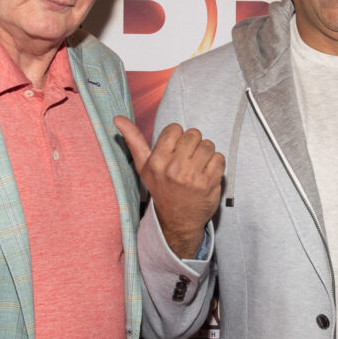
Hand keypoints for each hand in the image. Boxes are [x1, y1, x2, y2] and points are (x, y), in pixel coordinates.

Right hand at [115, 116, 224, 258]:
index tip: (175, 152)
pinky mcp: (210, 182)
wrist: (177, 220)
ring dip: (205, 154)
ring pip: (208, 145)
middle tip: (187, 160)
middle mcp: (174, 168)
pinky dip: (216, 164)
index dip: (177, 138)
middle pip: (193, 134)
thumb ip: (133, 140)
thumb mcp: (143, 166)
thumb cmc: (161, 188)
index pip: (175, 129)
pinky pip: (219, 158)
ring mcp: (193, 176)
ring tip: (197, 167)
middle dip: (192, 144)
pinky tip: (206, 174)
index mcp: (157, 161)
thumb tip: (118, 118)